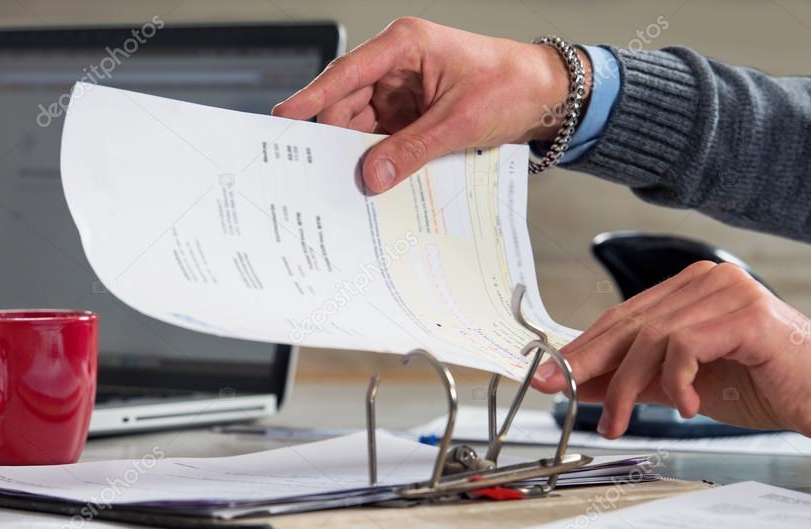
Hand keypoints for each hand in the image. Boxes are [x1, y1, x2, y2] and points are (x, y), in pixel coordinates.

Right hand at [272, 17, 589, 192]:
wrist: (546, 96)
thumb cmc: (511, 86)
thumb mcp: (460, 121)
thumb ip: (412, 149)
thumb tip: (371, 175)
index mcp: (405, 45)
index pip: (347, 72)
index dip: (313, 96)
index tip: (285, 117)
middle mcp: (397, 65)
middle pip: (346, 101)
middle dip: (333, 135)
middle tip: (317, 169)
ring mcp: (400, 90)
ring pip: (359, 123)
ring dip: (354, 150)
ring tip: (344, 179)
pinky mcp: (408, 114)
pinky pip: (380, 136)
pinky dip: (375, 157)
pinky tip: (369, 177)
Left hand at [531, 262, 810, 437]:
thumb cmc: (764, 387)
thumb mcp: (681, 384)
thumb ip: (633, 379)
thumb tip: (578, 383)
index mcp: (691, 288)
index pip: (622, 316)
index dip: (583, 346)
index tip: (550, 374)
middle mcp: (708, 280)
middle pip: (629, 323)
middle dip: (588, 363)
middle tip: (560, 393)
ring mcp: (729, 292)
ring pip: (651, 337)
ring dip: (626, 387)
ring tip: (620, 422)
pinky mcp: (746, 315)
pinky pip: (684, 346)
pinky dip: (676, 381)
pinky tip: (687, 406)